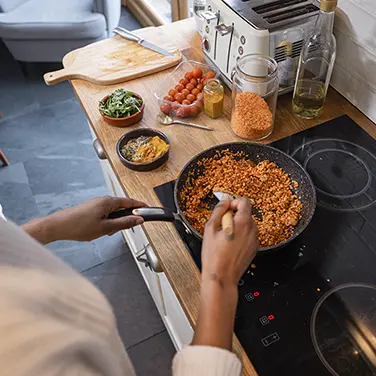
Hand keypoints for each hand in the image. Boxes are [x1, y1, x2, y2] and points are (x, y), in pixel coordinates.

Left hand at [22, 196, 146, 243]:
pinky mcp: (91, 209)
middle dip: (125, 218)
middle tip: (123, 229)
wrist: (58, 226)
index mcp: (108, 202)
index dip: (140, 206)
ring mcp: (96, 204)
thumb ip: (124, 223)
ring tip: (105, 232)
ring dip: (114, 222)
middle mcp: (103, 200)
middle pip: (122, 207)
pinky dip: (107, 221)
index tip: (149, 209)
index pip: (130, 202)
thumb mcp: (106, 228)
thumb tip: (138, 220)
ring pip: (113, 212)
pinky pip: (105, 213)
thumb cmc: (78, 226)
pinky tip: (99, 230)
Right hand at [201, 197, 257, 286]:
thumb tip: (224, 200)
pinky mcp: (254, 248)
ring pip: (246, 224)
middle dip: (233, 215)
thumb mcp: (210, 228)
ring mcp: (254, 240)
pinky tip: (229, 245)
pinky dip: (240, 236)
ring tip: (224, 238)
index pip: (244, 201)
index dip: (233, 203)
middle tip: (220, 226)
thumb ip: (219, 210)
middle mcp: (252, 229)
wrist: (222, 277)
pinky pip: (248, 235)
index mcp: (243, 222)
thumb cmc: (214, 255)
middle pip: (245, 213)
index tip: (225, 210)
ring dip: (236, 226)